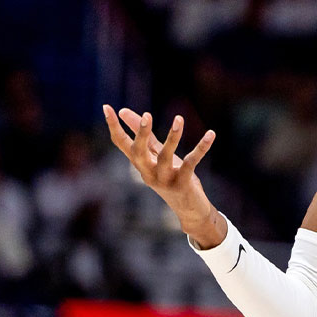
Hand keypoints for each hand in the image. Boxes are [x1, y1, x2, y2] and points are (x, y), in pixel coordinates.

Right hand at [102, 105, 218, 235]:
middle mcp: (148, 172)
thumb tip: (125, 111)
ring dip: (173, 137)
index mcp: (140, 163)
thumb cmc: (170, 177)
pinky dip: (201, 148)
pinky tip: (211, 134)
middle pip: (138, 152)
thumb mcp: (156, 156)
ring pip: (165, 157)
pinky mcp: (182, 183)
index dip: (113, 126)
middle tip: (147, 114)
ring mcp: (164, 179)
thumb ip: (145, 135)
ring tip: (179, 119)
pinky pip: (191, 163)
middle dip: (141, 134)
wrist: (189, 209)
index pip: (121, 143)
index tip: (106, 107)